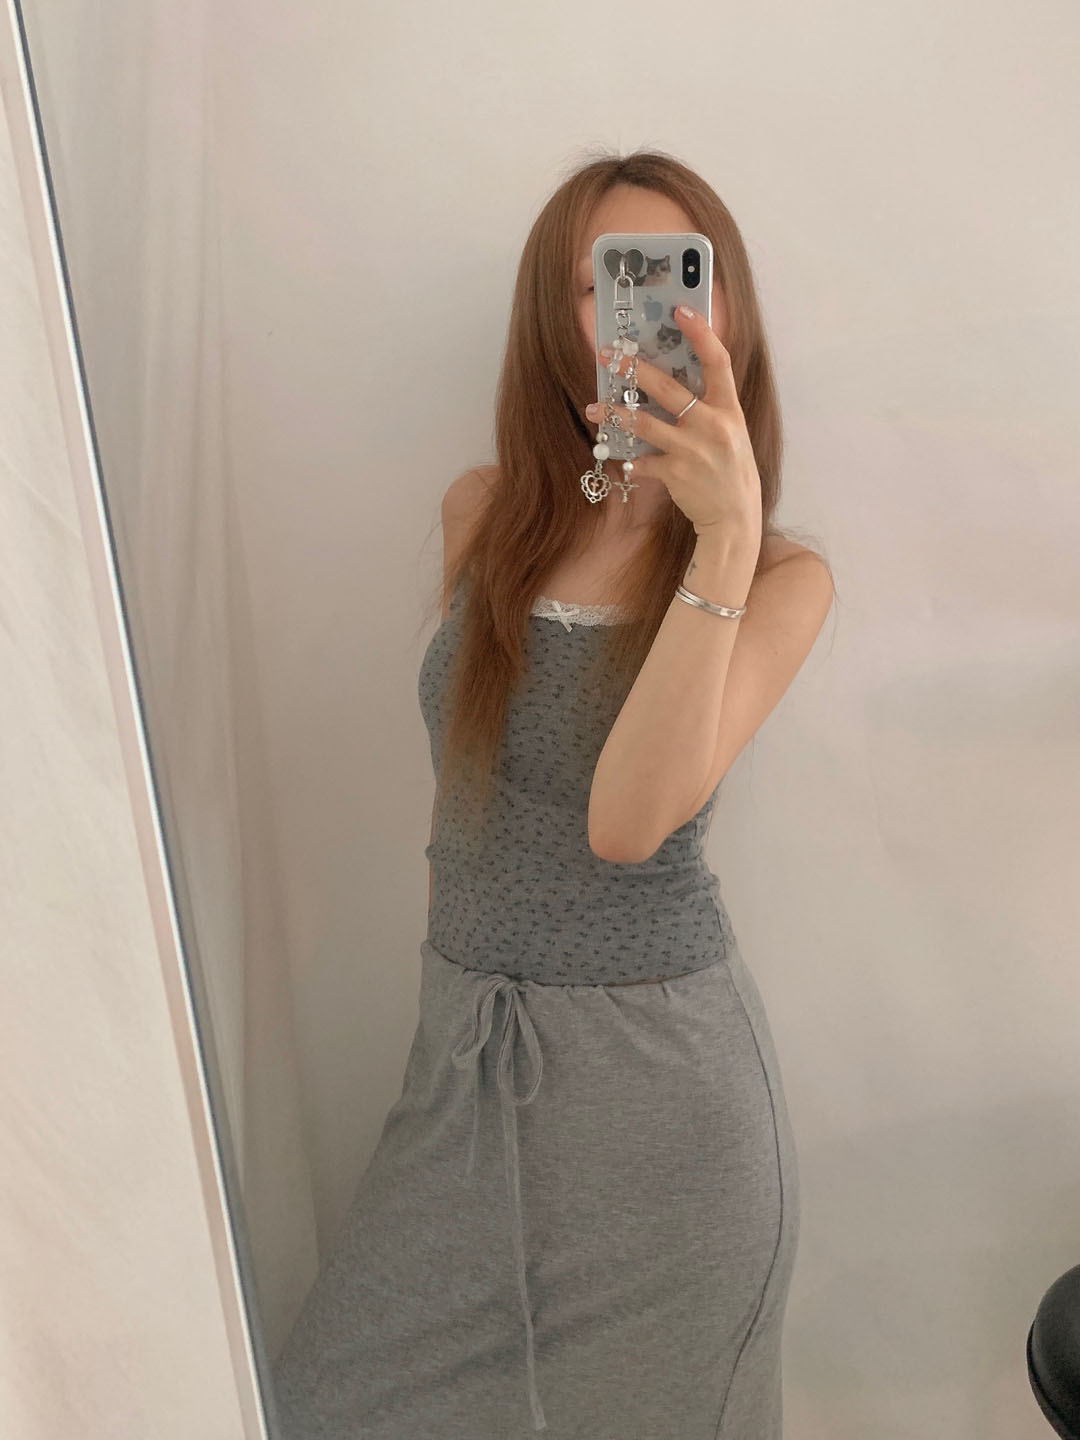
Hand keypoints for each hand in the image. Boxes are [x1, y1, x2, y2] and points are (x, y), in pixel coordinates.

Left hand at [585, 304, 761, 543]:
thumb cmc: (731, 469)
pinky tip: (621, 458)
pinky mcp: (676, 473)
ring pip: (645, 424)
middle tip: (609, 355)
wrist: (735, 516)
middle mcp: (712, 425)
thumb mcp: (731, 431)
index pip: (718, 361)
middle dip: (634, 369)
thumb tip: (676, 379)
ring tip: (593, 407)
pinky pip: (642, 461)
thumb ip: (709, 406)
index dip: (700, 333)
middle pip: (668, 388)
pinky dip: (630, 460)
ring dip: (615, 414)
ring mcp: (693, 450)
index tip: (679, 309)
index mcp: (728, 409)